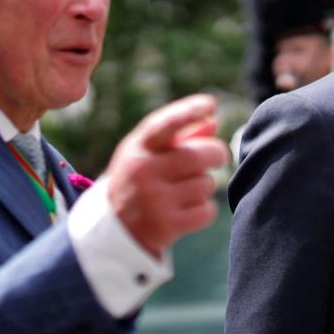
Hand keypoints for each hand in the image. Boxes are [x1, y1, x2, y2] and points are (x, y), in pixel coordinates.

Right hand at [104, 94, 228, 257]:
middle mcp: (143, 172)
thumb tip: (212, 121)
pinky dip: (205, 210)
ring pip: (205, 184)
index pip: (164, 125)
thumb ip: (179, 137)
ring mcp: (154, 201)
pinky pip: (206, 211)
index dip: (188, 111)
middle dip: (216, 153)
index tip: (209, 104)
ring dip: (205, 185)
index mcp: (138, 149)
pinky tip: (188, 209)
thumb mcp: (148, 154)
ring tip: (187, 190)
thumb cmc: (139, 181)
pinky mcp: (166, 226)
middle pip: (198, 156)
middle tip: (218, 157)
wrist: (115, 229)